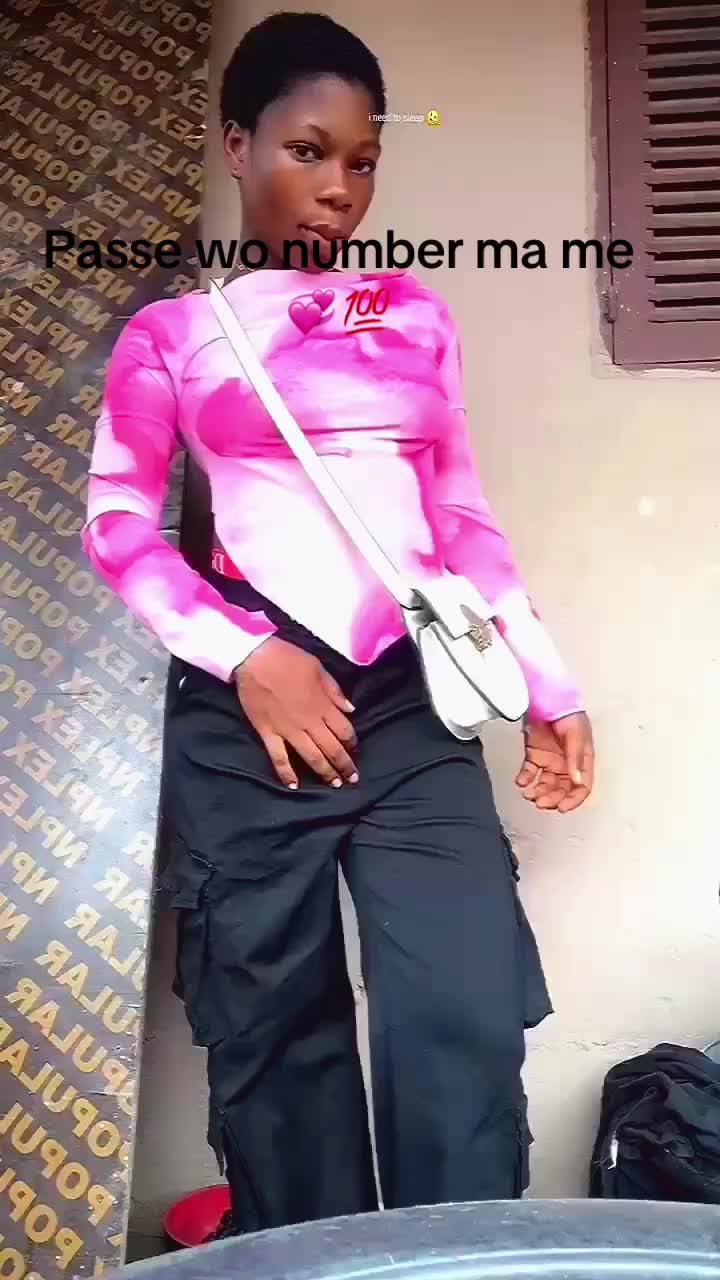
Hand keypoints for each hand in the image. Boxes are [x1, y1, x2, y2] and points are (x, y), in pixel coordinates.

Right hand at [234, 637, 358, 789]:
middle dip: (345, 765)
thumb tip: (351, 709)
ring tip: (334, 784)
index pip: (344, 730)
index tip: (355, 749)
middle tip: (353, 778)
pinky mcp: (268, 733)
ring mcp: (288, 730)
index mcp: (323, 705)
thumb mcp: (318, 668)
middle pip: (332, 748)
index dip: (352, 742)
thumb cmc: (288, 659)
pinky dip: (286, 773)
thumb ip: (335, 691)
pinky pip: (279, 758)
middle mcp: (309, 722)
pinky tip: (294, 786)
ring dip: (324, 772)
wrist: (255, 658)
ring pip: (311, 756)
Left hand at [515, 712, 593, 812]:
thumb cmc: (568, 714)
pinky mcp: (535, 755)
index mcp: (582, 761)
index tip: (562, 807)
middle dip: (552, 799)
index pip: (582, 787)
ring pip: (546, 784)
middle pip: (562, 789)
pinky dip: (525, 780)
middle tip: (540, 802)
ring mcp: (550, 761)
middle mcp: (567, 764)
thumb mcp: (576, 735)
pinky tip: (521, 782)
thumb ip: (575, 758)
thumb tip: (576, 781)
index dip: (573, 800)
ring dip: (538, 792)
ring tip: (529, 794)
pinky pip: (530, 773)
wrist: (548, 697)